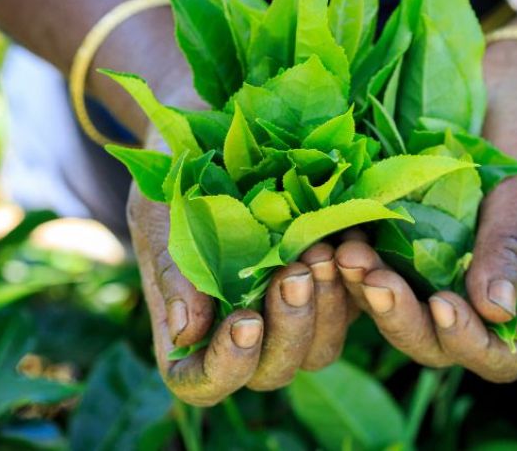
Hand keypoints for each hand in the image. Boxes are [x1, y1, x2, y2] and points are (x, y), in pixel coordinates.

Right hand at [129, 131, 356, 405]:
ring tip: (322, 252)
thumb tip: (187, 334)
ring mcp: (291, 312)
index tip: (245, 321)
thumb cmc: (175, 178)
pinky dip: (356, 283)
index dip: (226, 367)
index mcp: (192, 330)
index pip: (203, 382)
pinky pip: (354, 307)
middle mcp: (245, 333)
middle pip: (273, 372)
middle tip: (294, 274)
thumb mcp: (160, 215)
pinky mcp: (331, 286)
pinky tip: (350, 243)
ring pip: (320, 348)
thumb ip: (172, 271)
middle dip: (289, 330)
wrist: (216, 134)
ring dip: (327, 308)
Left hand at [336, 39, 516, 381]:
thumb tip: (497, 311)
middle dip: (403, 319)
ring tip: (347, 255)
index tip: (445, 304)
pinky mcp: (395, 247)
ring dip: (369, 295)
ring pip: (396, 314)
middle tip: (374, 280)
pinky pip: (371, 271)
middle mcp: (470, 296)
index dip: (472, 343)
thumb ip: (511, 246)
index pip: (501, 353)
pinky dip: (353, 264)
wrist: (503, 87)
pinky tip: (334, 240)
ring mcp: (429, 275)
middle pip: (436, 343)